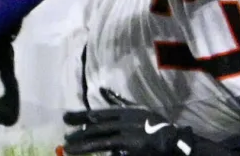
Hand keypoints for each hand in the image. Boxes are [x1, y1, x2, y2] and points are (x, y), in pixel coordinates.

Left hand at [64, 109, 197, 155]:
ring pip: (101, 142)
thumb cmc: (154, 124)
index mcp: (124, 112)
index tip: (65, 118)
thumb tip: (102, 90)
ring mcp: (128, 138)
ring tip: (69, 149)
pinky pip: (113, 152)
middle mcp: (125, 123)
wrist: (173, 140)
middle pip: (96, 128)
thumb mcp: (137, 109)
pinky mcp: (132, 150)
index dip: (80, 116)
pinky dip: (102, 155)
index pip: (97, 114)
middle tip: (65, 139)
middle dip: (79, 134)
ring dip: (83, 146)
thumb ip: (118, 101)